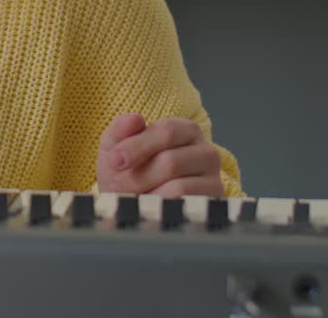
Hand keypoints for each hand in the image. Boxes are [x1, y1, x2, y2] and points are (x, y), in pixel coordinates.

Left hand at [96, 113, 223, 196]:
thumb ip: (121, 130)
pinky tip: (148, 207)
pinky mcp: (213, 203)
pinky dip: (161, 207)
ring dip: (147, 194)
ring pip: (179, 186)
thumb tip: (134, 119)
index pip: (166, 132)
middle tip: (116, 186)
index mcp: (185, 130)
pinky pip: (185, 206)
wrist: (138, 201)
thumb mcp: (118, 146)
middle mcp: (206, 152)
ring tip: (131, 198)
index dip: (137, 146)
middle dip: (137, 177)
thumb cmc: (130, 170)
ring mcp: (213, 179)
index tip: (114, 161)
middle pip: (171, 162)